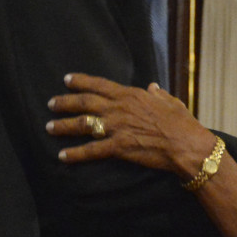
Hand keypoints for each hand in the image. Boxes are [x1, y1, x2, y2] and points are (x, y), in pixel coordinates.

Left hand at [48, 75, 217, 174]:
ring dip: (63, 126)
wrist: (187, 146)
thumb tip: (152, 87)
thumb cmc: (183, 124)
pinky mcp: (119, 147)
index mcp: (131, 95)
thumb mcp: (171, 102)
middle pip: (84, 102)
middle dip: (64, 102)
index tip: (66, 80)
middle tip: (51, 103)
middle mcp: (119, 109)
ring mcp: (117, 128)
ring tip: (49, 127)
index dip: (81, 81)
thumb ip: (158, 94)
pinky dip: (75, 154)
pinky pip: (91, 150)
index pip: (99, 85)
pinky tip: (62, 156)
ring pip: (82, 124)